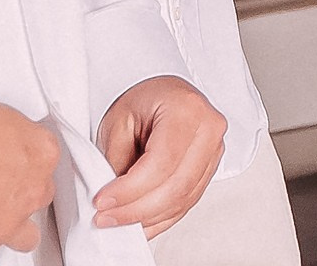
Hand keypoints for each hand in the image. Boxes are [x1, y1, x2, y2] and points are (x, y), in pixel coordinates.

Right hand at [0, 101, 58, 263]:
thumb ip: (4, 132)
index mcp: (41, 151)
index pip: (46, 160)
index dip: (25, 164)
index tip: (9, 165)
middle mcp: (33, 187)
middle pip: (39, 196)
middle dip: (20, 196)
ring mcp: (12, 218)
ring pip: (26, 236)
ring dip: (10, 230)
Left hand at [94, 75, 225, 237]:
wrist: (165, 94)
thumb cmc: (145, 100)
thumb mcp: (119, 121)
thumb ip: (116, 161)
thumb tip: (111, 201)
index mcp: (187, 110)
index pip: (161, 162)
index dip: (130, 189)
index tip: (102, 202)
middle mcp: (209, 130)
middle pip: (176, 186)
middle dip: (137, 210)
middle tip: (106, 218)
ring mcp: (214, 151)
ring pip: (182, 199)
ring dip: (147, 218)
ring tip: (117, 221)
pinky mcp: (209, 169)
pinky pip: (187, 203)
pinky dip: (161, 219)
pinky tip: (140, 224)